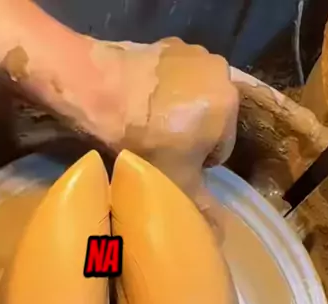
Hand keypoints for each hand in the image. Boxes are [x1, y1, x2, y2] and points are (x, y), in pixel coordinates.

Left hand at [86, 37, 238, 227]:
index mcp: (230, 104)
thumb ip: (202, 208)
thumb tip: (220, 234)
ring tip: (144, 129)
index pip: (221, 150)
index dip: (196, 165)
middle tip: (156, 150)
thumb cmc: (142, 142)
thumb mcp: (176, 183)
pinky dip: (157, 93)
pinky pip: (169, 80)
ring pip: (189, 99)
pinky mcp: (164, 44)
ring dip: (174, 114)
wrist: (96, 91)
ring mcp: (191, 52)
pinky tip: (136, 106)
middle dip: (187, 136)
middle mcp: (219, 71)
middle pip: (207, 120)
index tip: (171, 167)